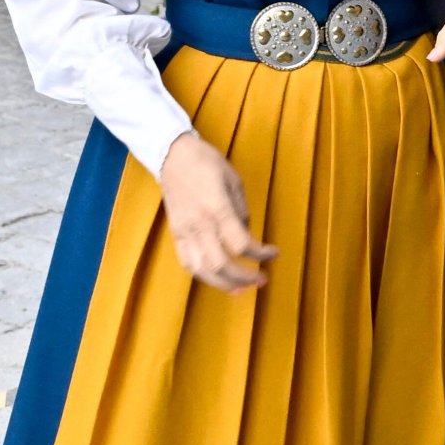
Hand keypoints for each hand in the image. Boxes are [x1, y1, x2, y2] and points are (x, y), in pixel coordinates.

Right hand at [159, 132, 276, 293]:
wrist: (172, 154)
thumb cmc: (206, 162)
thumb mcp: (234, 180)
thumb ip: (242, 210)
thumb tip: (246, 234)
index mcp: (217, 208)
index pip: (241, 244)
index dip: (261, 254)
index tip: (273, 254)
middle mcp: (199, 224)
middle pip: (221, 264)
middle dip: (244, 277)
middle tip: (262, 279)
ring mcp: (184, 230)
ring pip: (202, 270)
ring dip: (224, 284)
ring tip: (241, 289)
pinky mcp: (175, 233)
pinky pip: (187, 262)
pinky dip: (204, 275)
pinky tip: (217, 279)